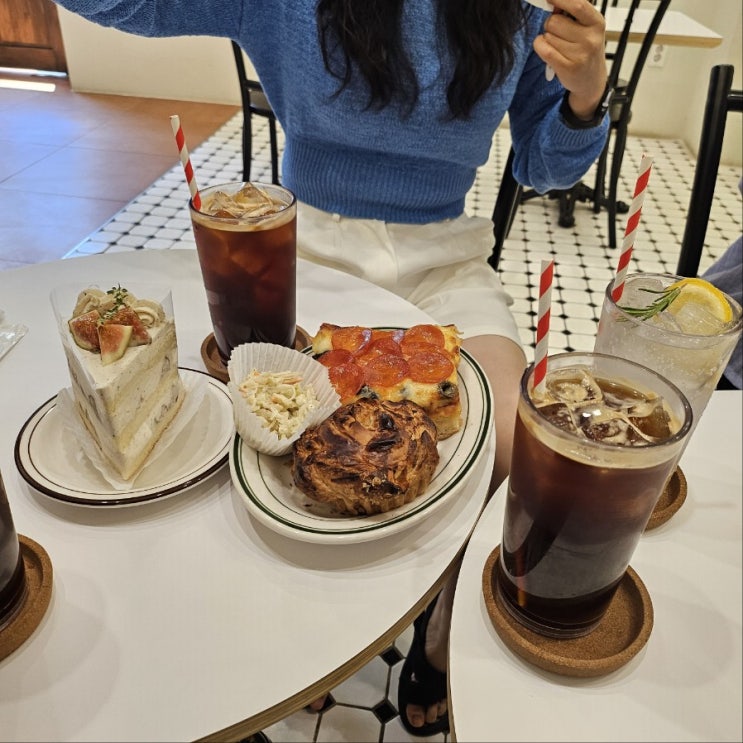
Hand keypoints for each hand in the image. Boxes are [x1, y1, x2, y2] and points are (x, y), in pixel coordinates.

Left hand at [533, 0, 607, 118]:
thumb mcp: (588, 29)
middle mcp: (590, 38)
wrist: (591, 81)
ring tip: (558, 46)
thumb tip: (553, 2)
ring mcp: (579, 54)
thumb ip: (573, 15)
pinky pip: (543, 49)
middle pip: (554, 21)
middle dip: (550, 24)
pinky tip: (546, 50)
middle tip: (558, 33)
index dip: (560, 0)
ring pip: (547, 35)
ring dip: (547, 38)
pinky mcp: (567, 67)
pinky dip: (540, 46)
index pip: (577, 5)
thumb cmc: (586, 50)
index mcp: (597, 23)